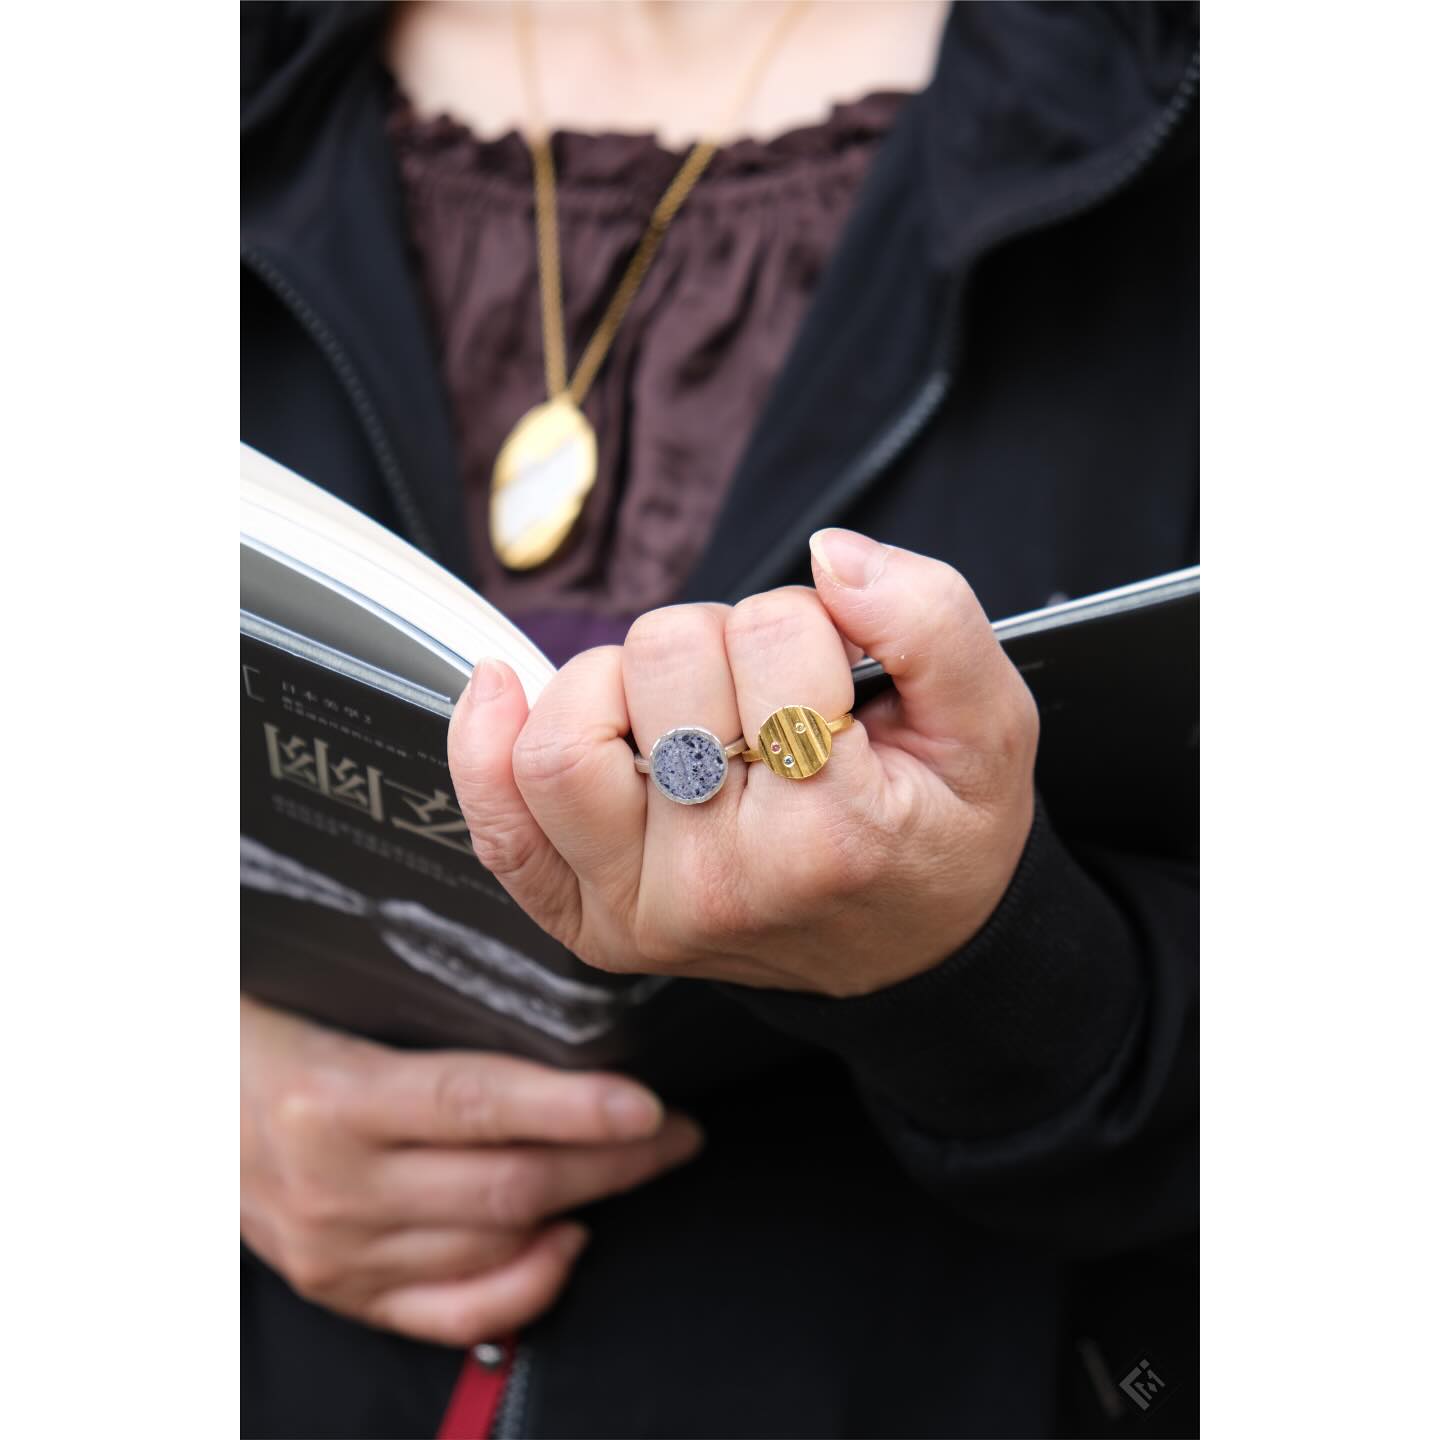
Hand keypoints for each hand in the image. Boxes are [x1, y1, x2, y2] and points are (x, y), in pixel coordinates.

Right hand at [240, 995, 702, 1345]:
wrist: (174, 1097)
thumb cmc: (261, 1026)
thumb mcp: (323, 990)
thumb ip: (418, 992)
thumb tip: (537, 974)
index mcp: (332, 1097)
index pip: (475, 1104)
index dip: (570, 1107)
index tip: (645, 1104)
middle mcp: (335, 1186)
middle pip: (505, 1186)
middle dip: (611, 1162)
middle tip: (677, 1130)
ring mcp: (337, 1251)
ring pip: (494, 1248)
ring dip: (587, 1208)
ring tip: (642, 1167)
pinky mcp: (341, 1290)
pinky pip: (451, 1314)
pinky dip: (524, 1287)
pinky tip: (568, 1243)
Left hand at [448, 530, 1037, 997]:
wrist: (911, 951)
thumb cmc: (940, 832)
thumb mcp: (991, 725)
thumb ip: (932, 620)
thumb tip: (830, 556)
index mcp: (832, 832)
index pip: (772, 633)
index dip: (808, 623)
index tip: (836, 677)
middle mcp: (724, 882)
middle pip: (662, 660)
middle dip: (722, 643)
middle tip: (770, 699)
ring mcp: (644, 910)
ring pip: (567, 730)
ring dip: (625, 680)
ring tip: (689, 710)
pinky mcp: (594, 922)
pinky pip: (503, 818)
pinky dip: (488, 741)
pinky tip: (509, 688)